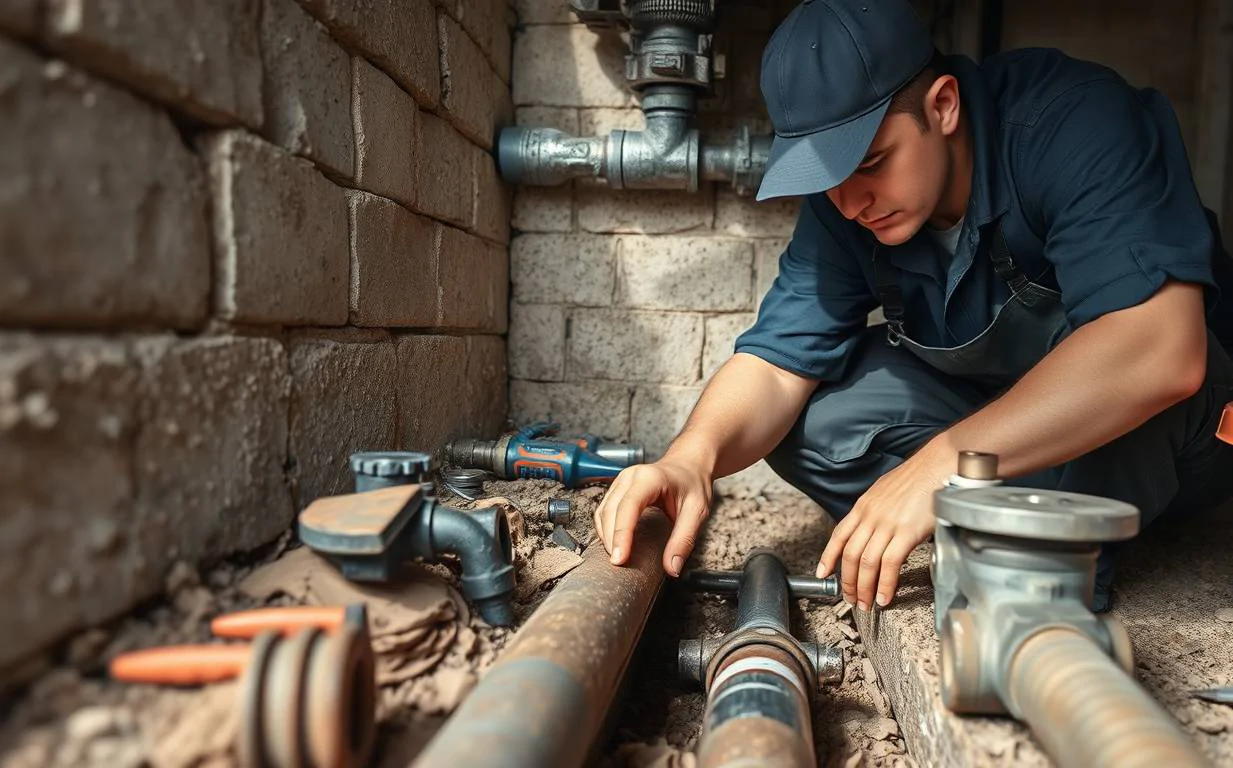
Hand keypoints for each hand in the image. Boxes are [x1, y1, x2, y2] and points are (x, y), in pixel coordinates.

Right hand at [594, 459, 712, 575]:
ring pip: (603, 512)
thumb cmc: (693, 485)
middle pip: (611, 511)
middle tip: (619, 565)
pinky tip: (614, 543)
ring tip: (617, 557)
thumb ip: (684, 540)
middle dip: (612, 540)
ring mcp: (621, 481)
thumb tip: (672, 568)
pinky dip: (605, 529)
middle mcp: (630, 476)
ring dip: (606, 536)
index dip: (621, 534)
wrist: (689, 465)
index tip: (620, 558)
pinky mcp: (617, 489)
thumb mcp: (697, 512)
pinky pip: (603, 511)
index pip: (629, 507)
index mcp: (650, 478)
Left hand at [817, 446, 949, 609]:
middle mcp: (871, 515)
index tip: (822, 573)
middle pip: (849, 554)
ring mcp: (887, 523)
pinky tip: (886, 596)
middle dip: (847, 581)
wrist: (940, 463)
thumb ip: (876, 511)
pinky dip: (886, 584)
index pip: (838, 535)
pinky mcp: (907, 531)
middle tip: (850, 598)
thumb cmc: (919, 477)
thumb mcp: (887, 491)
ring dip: (864, 588)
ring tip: (866, 604)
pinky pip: (890, 564)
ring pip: (866, 563)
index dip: (828, 557)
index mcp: (864, 505)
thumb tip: (875, 532)